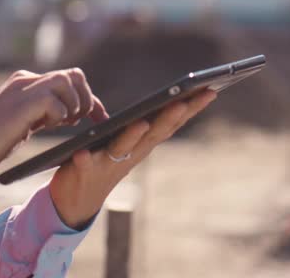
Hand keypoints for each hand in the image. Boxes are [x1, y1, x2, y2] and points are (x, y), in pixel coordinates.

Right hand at [0, 68, 109, 191]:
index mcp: (24, 84)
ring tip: (66, 123)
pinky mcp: (21, 103)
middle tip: (84, 122)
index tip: (99, 118)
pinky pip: (56, 100)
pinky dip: (60, 115)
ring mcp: (22, 89)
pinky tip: (48, 127)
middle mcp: (25, 80)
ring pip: (68, 81)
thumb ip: (40, 113)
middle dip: (86, 98)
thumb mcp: (20, 124)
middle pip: (73, 75)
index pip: (67, 80)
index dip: (87, 99)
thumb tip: (68, 114)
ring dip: (75, 105)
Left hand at [48, 89, 216, 228]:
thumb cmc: (107, 162)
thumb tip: (172, 99)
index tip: (210, 89)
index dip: (191, 107)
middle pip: (154, 133)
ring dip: (133, 136)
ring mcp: (109, 164)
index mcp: (143, 143)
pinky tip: (81, 153)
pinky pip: (84, 166)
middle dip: (169, 118)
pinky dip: (85, 160)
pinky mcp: (84, 172)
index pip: (171, 122)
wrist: (78, 200)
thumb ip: (146, 125)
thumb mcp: (129, 142)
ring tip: (141, 123)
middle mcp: (132, 154)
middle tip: (183, 101)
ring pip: (123, 148)